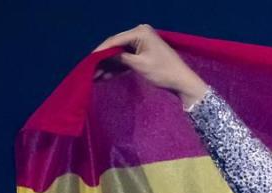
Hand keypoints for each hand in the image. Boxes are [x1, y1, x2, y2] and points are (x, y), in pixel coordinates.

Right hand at [92, 24, 209, 106]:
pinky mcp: (143, 53)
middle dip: (104, 60)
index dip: (101, 51)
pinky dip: (118, 68)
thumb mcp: (139, 65)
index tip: (88, 61)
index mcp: (140, 32)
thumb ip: (120, 59)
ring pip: (120, 54)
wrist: (182, 82)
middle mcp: (140, 34)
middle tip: (90, 70)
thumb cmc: (163, 72)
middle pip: (116, 46)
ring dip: (109, 66)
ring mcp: (142, 44)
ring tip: (96, 76)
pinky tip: (106, 77)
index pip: (115, 40)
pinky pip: (127, 59)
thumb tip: (103, 56)